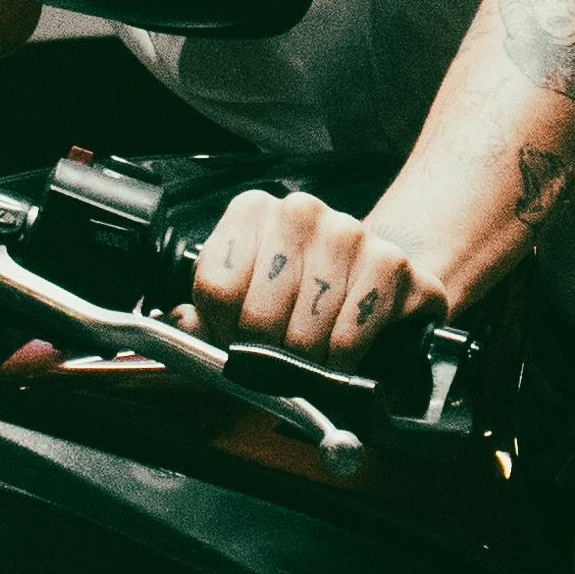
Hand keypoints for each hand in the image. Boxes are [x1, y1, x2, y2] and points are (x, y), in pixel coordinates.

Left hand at [186, 187, 448, 362]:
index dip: (223, 329)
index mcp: (252, 211)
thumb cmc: (298, 291)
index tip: (236, 336)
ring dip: (306, 361)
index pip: (217, 288)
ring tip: (311, 354)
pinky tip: (342, 352)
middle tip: (278, 355)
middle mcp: (300, 212)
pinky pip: (351, 335)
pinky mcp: (391, 264)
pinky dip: (343, 359)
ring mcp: (349, 233)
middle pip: (259, 315)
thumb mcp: (240, 298)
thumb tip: (183, 324)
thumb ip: (201, 316)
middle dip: (266, 352)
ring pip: (305, 332)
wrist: (371, 280)